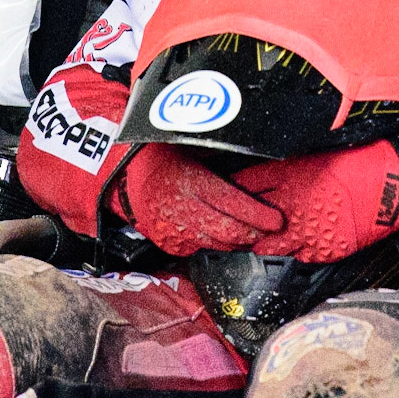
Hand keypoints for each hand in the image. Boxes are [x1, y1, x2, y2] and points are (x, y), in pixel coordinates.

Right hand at [110, 143, 284, 255]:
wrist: (122, 177)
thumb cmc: (159, 157)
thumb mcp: (190, 148)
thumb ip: (218, 157)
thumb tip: (251, 153)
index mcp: (191, 182)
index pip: (232, 203)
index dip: (257, 215)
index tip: (276, 220)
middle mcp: (183, 209)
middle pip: (227, 230)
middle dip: (252, 233)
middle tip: (269, 231)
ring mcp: (174, 230)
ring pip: (215, 244)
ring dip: (236, 243)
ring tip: (250, 235)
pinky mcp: (168, 243)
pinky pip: (198, 249)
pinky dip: (213, 244)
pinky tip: (223, 238)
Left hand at [232, 140, 398, 262]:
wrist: (394, 186)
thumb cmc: (362, 163)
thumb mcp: (318, 153)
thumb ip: (291, 166)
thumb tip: (272, 172)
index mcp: (289, 175)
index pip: (246, 182)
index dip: (232, 187)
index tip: (223, 189)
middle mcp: (291, 205)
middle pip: (250, 218)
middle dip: (238, 221)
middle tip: (230, 223)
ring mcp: (305, 231)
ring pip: (269, 244)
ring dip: (260, 243)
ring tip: (253, 243)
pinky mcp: (323, 249)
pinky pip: (297, 256)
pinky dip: (291, 253)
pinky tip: (288, 250)